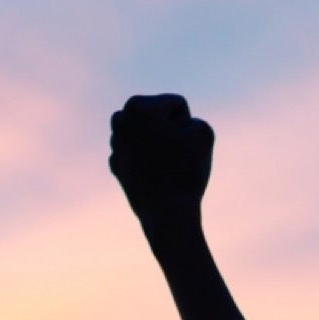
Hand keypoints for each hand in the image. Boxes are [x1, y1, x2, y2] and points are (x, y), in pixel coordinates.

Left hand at [109, 94, 213, 236]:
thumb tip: (174, 131)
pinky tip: (157, 179)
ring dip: (162, 148)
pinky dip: (152, 165)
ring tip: (166, 169)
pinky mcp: (116, 165)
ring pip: (151, 137)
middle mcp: (119, 120)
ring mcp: (115, 144)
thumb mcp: (204, 132)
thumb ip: (193, 119)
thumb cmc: (185, 171)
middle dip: (172, 133)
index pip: (177, 105)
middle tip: (176, 156)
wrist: (167, 214)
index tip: (184, 145)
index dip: (188, 126)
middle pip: (161, 118)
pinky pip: (143, 158)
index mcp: (137, 106)